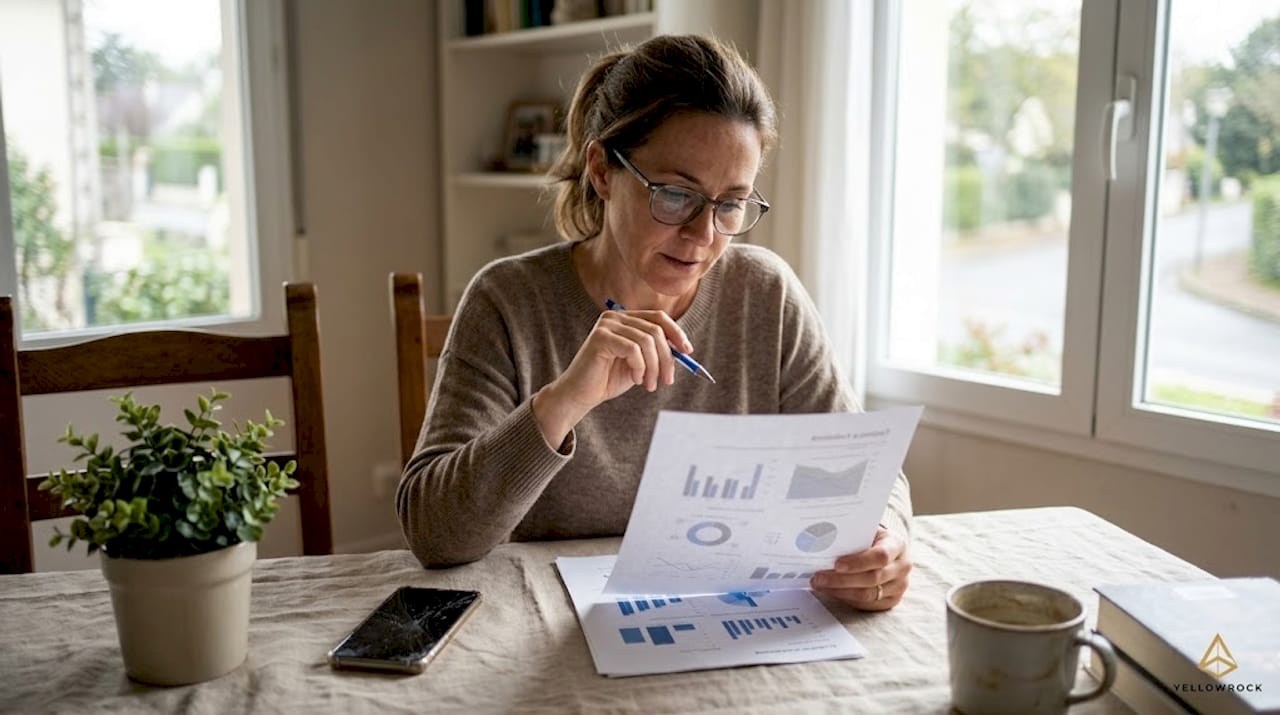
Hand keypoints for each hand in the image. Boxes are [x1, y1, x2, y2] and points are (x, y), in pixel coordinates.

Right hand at [532, 308, 691, 445]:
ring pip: (647, 341)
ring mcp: (607, 325)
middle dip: (667, 358)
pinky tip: (634, 379)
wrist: (580, 395)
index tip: (688, 351)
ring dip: (654, 367)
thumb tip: (684, 349)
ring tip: (649, 385)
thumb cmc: (608, 380)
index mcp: (625, 319)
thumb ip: (657, 352)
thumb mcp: (640, 364)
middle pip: (656, 330)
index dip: (676, 333)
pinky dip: (639, 368)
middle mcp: (615, 317)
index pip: (658, 317)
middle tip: (666, 381)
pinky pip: (633, 349)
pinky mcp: (601, 337)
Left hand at [809, 527, 910, 610]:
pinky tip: (831, 591)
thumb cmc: (872, 539)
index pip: (880, 556)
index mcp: (897, 544)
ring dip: (840, 591)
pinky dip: (846, 598)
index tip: (836, 565)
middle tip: (818, 577)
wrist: (888, 551)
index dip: (858, 562)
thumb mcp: (866, 531)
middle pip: (872, 578)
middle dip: (841, 580)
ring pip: (867, 595)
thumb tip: (821, 541)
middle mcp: (902, 567)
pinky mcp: (892, 600)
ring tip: (819, 585)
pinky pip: (866, 604)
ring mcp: (899, 586)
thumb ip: (851, 536)